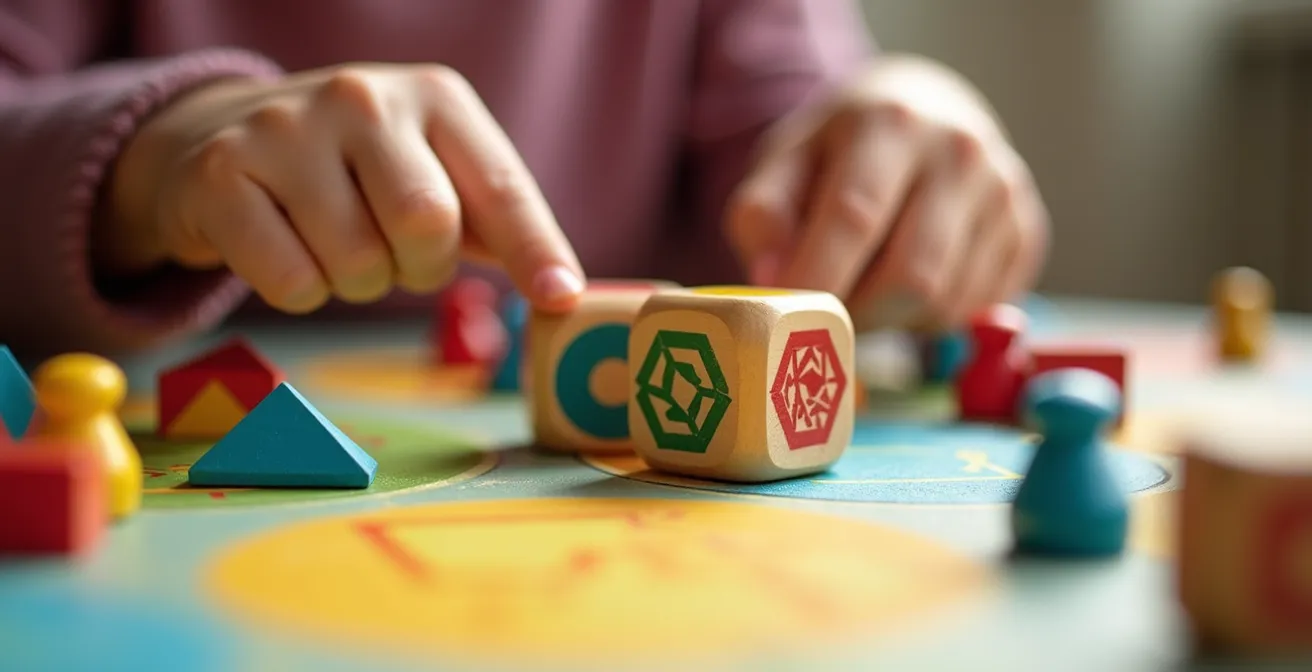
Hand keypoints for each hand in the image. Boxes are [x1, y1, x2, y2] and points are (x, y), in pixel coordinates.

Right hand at [100, 63, 584, 313]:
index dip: (534, 250)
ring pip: (357, 263)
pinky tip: (285, 246)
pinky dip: (301, 292)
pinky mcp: (223, 175)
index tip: (559, 300)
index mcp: (434, 97)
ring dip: (357, 282)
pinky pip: (292, 283)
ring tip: (335, 241)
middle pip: (426, 224)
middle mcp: (363, 98)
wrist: (220, 135)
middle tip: (394, 254)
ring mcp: (286, 130)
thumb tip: (561, 295)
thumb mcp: (433, 170)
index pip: (500, 185)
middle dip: (420, 267)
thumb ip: (495, 226)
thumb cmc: (356, 169)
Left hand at [726, 56, 1047, 328]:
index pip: (855, 217)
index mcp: (890, 124)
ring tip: (867, 285)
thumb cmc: (840, 148)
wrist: (923, 110)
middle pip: (911, 276)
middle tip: (824, 313)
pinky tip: (910, 283)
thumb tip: (774, 280)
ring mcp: (1004, 193)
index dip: (817, 278)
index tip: (786, 319)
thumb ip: (763, 216)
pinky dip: (932, 318)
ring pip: (945, 303)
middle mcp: (960, 152)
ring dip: (893, 320)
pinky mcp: (1027, 232)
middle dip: (858, 314)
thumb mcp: (785, 161)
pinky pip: (976, 310)